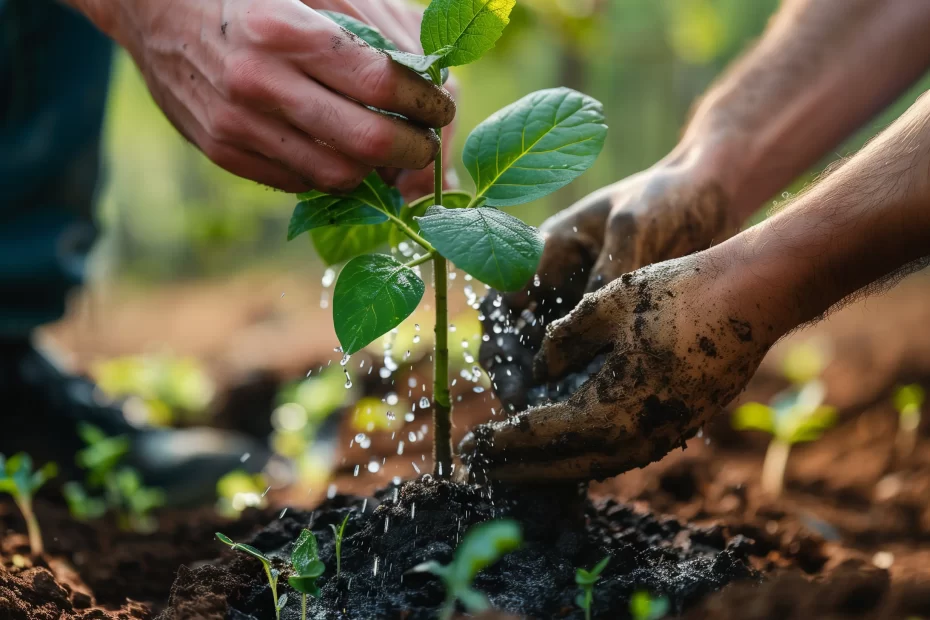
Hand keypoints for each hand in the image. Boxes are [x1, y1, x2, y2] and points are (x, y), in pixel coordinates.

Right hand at [83, 0, 454, 193]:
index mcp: (284, 28)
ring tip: (387, 151)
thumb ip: (370, 24)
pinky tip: (340, 151)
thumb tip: (428, 75)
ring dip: (376, 171)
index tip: (439, 104)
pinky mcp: (222, 151)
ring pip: (338, 173)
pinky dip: (331, 172)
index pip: (382, 82)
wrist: (149, 6)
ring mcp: (236, 124)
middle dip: (414, 150)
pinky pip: (300, 182)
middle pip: (367, 142)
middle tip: (424, 141)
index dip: (426, 101)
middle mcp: (257, 81)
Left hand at [464, 252, 772, 481]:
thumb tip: (539, 368)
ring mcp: (662, 437)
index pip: (541, 434)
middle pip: (564, 465)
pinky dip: (586, 457)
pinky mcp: (678, 427)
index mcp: (612, 409)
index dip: (504, 441)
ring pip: (594, 465)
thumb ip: (564, 339)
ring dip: (553, 469)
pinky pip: (620, 454)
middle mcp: (637, 437)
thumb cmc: (680, 293)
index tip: (472, 445)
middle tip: (484, 472)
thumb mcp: (608, 304)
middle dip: (521, 469)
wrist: (754, 296)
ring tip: (518, 468)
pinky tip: (569, 448)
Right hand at [479, 149, 740, 410]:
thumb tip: (589, 314)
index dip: (499, 336)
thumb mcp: (634, 224)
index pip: (505, 297)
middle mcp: (554, 280)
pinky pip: (581, 358)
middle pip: (514, 333)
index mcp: (547, 248)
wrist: (707, 199)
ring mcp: (577, 303)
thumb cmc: (664, 199)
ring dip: (541, 383)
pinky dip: (576, 383)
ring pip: (543, 352)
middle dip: (512, 369)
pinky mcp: (605, 323)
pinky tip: (585, 409)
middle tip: (522, 404)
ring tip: (549, 416)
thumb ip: (609, 266)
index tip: (511, 368)